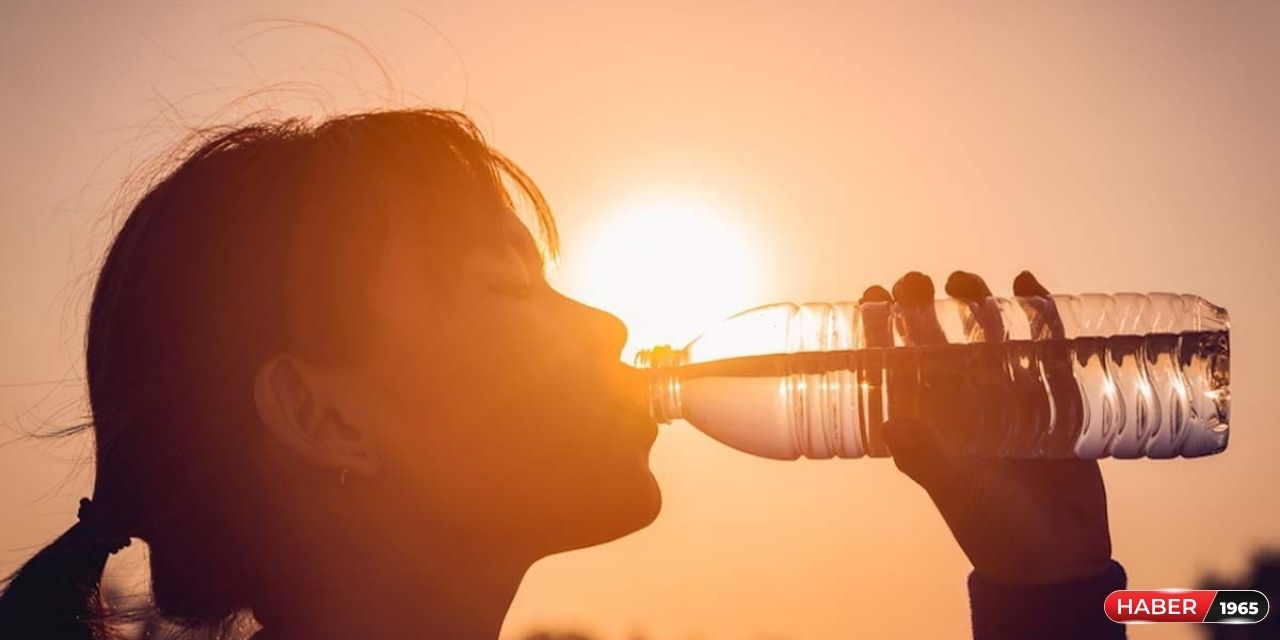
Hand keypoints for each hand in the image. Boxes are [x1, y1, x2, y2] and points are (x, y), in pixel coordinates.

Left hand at [863, 270, 1112, 584]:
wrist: (1057, 557)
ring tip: (963, 280)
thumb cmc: (994, 528)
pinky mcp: (1053, 397)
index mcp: (930, 423)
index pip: (896, 366)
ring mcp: (1008, 397)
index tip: (872, 295)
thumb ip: (927, 458)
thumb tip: (892, 423)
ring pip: (986, 336)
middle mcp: (963, 405)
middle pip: (938, 341)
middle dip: (924, 307)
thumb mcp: (956, 491)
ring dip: (975, 304)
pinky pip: (1044, 347)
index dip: (880, 330)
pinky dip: (1038, 314)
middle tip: (915, 281)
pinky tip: (1027, 284)